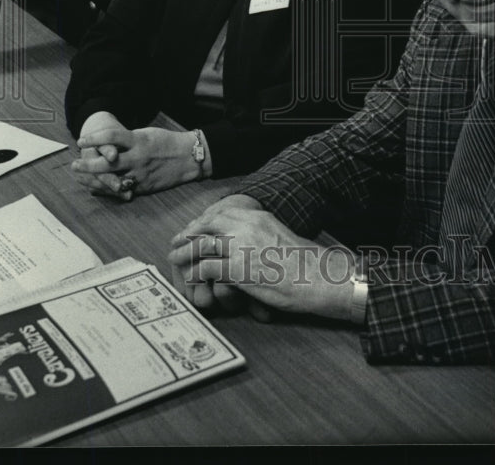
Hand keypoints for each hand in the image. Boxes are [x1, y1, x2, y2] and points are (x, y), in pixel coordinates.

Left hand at [74, 121, 208, 196]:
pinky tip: (96, 188)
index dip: (94, 138)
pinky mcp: (144, 187)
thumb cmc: (166, 142)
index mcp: (139, 141)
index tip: (80, 141)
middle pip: (107, 163)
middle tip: (74, 165)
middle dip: (88, 165)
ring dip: (94, 180)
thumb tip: (108, 145)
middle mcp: (138, 158)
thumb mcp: (146, 134)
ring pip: (112, 181)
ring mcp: (141, 175)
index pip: (111, 137)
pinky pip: (122, 190)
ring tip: (81, 178)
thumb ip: (128, 140)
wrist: (188, 158)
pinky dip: (108, 190)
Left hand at [169, 204, 355, 321]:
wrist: (319, 277)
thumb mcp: (280, 236)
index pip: (222, 212)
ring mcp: (241, 247)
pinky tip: (192, 281)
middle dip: (189, 233)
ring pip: (201, 245)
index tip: (193, 228)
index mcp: (258, 217)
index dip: (204, 221)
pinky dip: (195, 276)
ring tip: (175, 258)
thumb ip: (260, 234)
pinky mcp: (238, 269)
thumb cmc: (306, 263)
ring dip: (185, 253)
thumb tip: (246, 242)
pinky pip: (206, 269)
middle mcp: (247, 226)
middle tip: (177, 242)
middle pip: (207, 224)